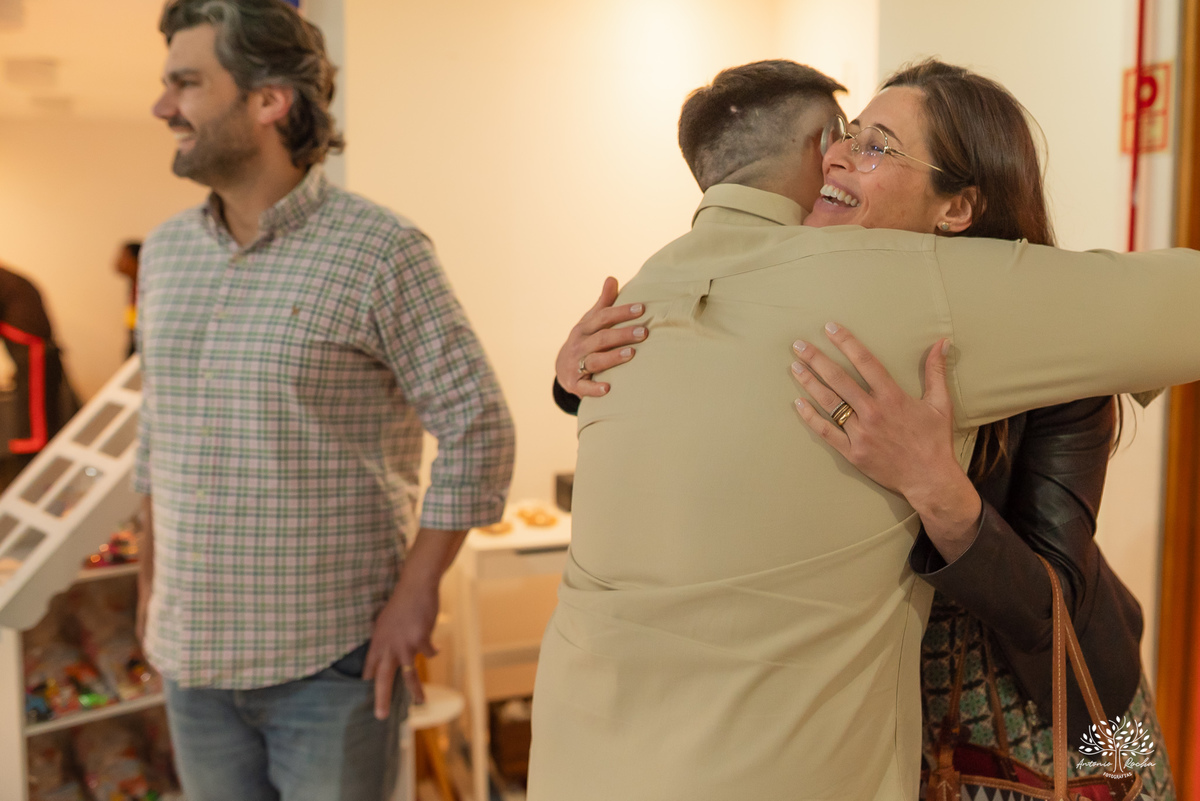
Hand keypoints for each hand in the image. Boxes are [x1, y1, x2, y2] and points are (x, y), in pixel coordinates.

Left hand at [363, 571, 438, 715]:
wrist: (416, 587)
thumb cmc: (402, 601)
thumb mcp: (384, 618)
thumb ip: (384, 636)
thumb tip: (385, 649)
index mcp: (377, 641)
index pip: (370, 667)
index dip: (369, 679)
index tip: (366, 691)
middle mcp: (389, 646)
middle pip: (383, 678)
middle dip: (382, 698)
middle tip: (380, 716)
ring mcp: (405, 645)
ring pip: (410, 675)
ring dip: (416, 691)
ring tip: (421, 702)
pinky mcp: (421, 640)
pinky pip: (429, 653)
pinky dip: (434, 650)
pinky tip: (437, 646)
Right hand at [555, 277, 646, 397]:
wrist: (562, 370)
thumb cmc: (584, 341)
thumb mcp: (590, 322)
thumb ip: (603, 303)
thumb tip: (612, 278)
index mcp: (584, 328)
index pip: (603, 317)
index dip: (621, 312)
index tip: (641, 308)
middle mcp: (579, 345)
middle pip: (601, 338)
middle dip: (622, 334)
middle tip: (644, 332)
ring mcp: (575, 365)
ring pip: (595, 361)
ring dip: (613, 357)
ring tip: (631, 354)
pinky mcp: (575, 385)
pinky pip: (585, 388)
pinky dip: (595, 389)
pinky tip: (608, 389)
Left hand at [790, 323, 979, 558]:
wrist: (929, 479)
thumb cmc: (935, 440)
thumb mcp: (941, 404)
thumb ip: (936, 371)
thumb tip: (942, 342)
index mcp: (893, 397)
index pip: (865, 362)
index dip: (846, 342)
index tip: (830, 328)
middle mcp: (873, 412)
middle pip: (839, 379)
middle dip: (816, 359)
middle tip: (799, 345)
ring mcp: (860, 433)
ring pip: (829, 403)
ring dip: (809, 383)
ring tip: (794, 367)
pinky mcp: (852, 452)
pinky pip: (826, 432)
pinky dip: (811, 418)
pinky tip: (798, 404)